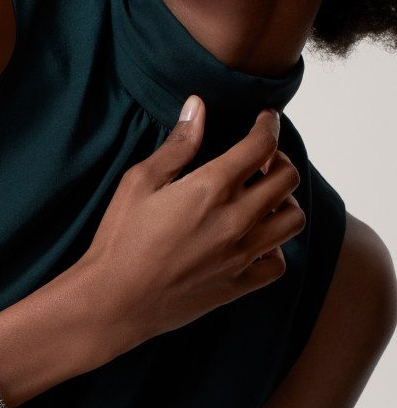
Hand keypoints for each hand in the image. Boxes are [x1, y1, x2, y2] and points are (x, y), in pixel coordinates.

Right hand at [73, 95, 305, 363]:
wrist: (115, 299)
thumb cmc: (120, 239)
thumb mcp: (139, 182)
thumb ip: (176, 145)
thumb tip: (197, 107)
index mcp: (211, 187)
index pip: (262, 146)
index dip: (269, 126)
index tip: (266, 121)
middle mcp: (236, 219)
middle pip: (287, 179)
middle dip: (279, 160)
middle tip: (261, 159)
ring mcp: (241, 254)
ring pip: (293, 220)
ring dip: (284, 202)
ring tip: (262, 199)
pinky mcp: (238, 284)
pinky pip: (278, 263)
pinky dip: (274, 248)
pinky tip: (254, 241)